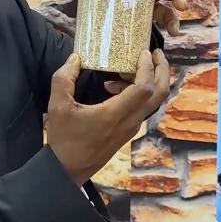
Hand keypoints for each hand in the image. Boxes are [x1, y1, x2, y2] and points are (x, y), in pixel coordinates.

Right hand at [47, 50, 170, 185]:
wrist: (68, 169)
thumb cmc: (64, 138)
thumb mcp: (58, 106)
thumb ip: (64, 79)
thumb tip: (75, 58)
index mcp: (116, 114)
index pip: (144, 88)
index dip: (148, 67)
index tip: (143, 51)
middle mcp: (130, 121)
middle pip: (160, 93)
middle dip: (162, 70)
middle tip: (156, 52)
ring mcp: (132, 127)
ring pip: (153, 101)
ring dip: (150, 80)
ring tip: (132, 65)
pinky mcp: (128, 131)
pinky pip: (142, 107)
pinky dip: (139, 92)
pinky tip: (114, 86)